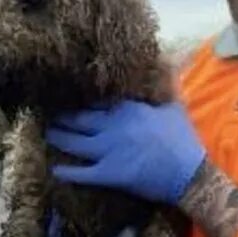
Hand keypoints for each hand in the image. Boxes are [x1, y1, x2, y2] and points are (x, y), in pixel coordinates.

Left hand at [45, 100, 206, 205]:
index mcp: (126, 108)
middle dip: (61, 117)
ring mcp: (108, 150)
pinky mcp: (109, 174)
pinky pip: (81, 173)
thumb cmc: (183, 139)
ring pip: (73, 143)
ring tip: (48, 135)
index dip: (79, 100)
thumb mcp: (173, 106)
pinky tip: (55, 170)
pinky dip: (66, 172)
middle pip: (78, 119)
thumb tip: (168, 63)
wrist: (189, 172)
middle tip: (49, 115)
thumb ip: (165, 85)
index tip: (67, 97)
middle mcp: (112, 126)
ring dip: (58, 138)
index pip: (94, 100)